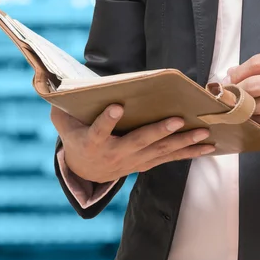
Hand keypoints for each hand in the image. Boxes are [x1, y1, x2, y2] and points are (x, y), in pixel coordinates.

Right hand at [50, 105, 214, 182]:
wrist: (86, 172)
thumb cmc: (76, 139)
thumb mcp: (63, 124)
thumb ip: (60, 109)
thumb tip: (51, 87)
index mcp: (92, 142)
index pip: (98, 131)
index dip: (106, 120)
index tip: (116, 106)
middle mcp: (114, 154)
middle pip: (138, 143)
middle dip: (159, 132)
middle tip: (177, 120)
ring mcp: (132, 161)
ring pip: (159, 152)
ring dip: (182, 143)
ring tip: (202, 132)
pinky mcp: (144, 163)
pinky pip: (169, 158)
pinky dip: (188, 152)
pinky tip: (207, 147)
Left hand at [227, 48, 259, 141]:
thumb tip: (233, 73)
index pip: (257, 63)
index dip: (239, 71)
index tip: (232, 77)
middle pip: (252, 84)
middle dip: (237, 90)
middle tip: (232, 93)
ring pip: (254, 105)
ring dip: (245, 106)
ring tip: (246, 104)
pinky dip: (256, 118)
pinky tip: (259, 115)